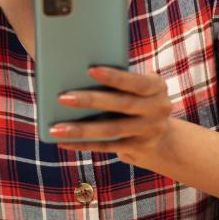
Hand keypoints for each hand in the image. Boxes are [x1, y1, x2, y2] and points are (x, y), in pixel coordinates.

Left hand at [51, 67, 172, 166]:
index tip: (90, 70)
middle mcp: (157, 109)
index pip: (137, 81)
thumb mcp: (138, 87)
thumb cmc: (136, 98)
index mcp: (157, 87)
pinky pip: (106, 147)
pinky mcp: (137, 149)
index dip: (115, 77)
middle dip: (90, 101)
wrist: (163, 138)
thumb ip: (119, 80)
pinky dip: (83, 144)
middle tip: (62, 98)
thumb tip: (75, 72)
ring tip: (55, 128)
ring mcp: (148, 132)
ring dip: (81, 130)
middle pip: (121, 105)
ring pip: (111, 130)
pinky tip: (63, 141)